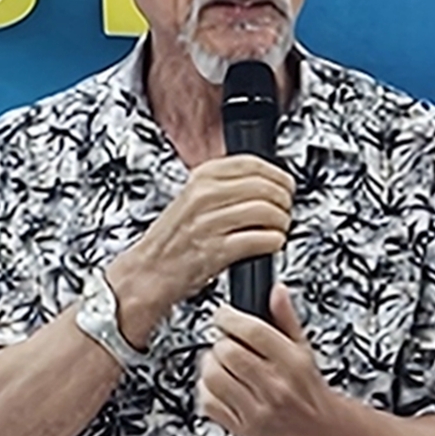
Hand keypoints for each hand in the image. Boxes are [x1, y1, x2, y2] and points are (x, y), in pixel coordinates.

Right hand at [110, 157, 293, 325]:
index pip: (253, 163)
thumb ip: (225, 185)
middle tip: (285, 211)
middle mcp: (205, 196)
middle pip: (265, 187)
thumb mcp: (194, 198)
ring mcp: (210, 223)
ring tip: (278, 230)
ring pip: (267, 212)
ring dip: (281, 223)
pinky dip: (274, 242)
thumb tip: (265, 180)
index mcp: (202, 177)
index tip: (286, 186)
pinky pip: (261, 239)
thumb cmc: (174, 239)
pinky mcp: (217, 250)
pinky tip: (271, 244)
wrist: (149, 272)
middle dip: (283, 200)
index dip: (278, 175)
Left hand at [198, 284, 334, 435]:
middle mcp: (277, 388)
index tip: (222, 314)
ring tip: (222, 362)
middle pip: (229, 353)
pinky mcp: (243, 428)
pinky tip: (219, 384)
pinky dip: (206, 389)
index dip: (230, 318)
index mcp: (294, 364)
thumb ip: (286, 318)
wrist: (318, 428)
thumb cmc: (308, 386)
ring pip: (213, 376)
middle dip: (221, 341)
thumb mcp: (303, 348)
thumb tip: (276, 290)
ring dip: (210, 364)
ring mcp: (258, 411)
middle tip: (226, 341)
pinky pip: (208, 402)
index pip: (254, 332)